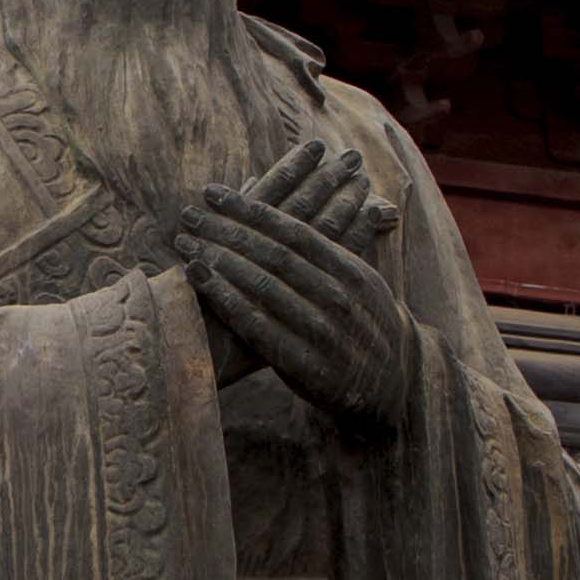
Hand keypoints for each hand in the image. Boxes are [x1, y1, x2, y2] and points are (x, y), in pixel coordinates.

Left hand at [172, 135, 407, 438]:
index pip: (293, 232)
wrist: (394, 386)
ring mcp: (322, 330)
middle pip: (272, 254)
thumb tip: (305, 201)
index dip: (251, 211)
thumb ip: (332, 247)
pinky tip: (201, 282)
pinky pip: (260, 328)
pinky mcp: (306, 364)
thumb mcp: (362, 280)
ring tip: (186, 244)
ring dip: (219, 261)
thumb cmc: (366, 324)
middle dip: (226, 230)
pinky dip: (228, 301)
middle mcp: (336, 295)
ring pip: (263, 286)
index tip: (214, 193)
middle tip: (189, 214)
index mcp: (349, 270)